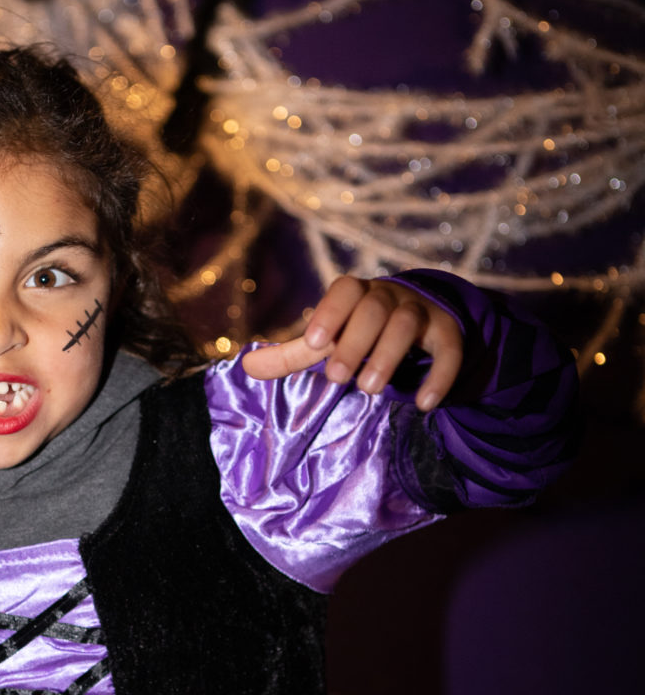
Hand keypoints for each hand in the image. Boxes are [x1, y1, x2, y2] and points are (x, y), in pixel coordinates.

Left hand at [240, 275, 462, 409]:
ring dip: (389, 356)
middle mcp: (390, 296)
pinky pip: (449, 350)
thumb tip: (246, 367)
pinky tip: (425, 405)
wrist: (421, 318)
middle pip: (375, 309)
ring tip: (371, 390)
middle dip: (355, 342)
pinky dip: (440, 376)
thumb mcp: (329, 338)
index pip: (345, 290)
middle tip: (338, 378)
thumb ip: (292, 354)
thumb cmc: (361, 330)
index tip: (314, 344)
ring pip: (407, 324)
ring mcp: (421, 312)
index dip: (330, 312)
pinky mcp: (448, 333)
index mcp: (357, 294)